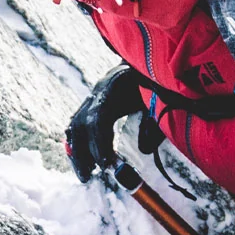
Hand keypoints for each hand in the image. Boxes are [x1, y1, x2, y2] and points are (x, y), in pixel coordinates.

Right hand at [65, 66, 162, 182]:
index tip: (106, 165)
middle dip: (82, 153)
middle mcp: (98, 91)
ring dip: (77, 151)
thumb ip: (154, 123)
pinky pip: (76, 123)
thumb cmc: (157, 81)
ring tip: (85, 174)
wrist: (149, 58)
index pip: (98, 118)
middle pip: (80, 124)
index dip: (99, 143)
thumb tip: (144, 150)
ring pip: (75, 125)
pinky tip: (83, 160)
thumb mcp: (160, 99)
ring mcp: (93, 96)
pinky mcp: (92, 102)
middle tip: (88, 176)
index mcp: (114, 87)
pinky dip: (77, 143)